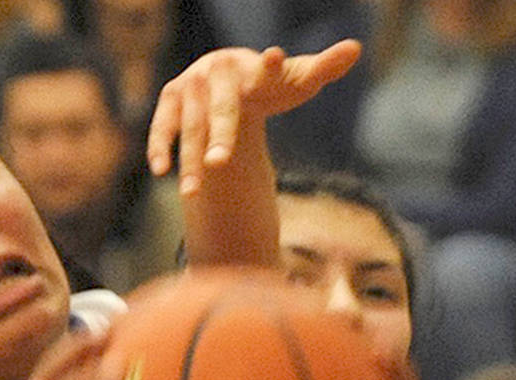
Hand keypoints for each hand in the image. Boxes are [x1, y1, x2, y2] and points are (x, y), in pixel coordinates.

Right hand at [148, 41, 360, 194]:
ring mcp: (192, 84)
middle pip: (222, 110)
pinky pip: (163, 126)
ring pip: (191, 128)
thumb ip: (323, 68)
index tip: (274, 58)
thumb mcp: (294, 81)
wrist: (226, 76)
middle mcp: (219, 70)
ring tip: (190, 193)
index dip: (269, 66)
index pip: (264, 68)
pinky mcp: (171, 98)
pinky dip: (160, 146)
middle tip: (218, 164)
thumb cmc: (268, 84)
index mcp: (253, 65)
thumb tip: (356, 50)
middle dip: (219, 137)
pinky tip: (160, 170)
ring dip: (188, 160)